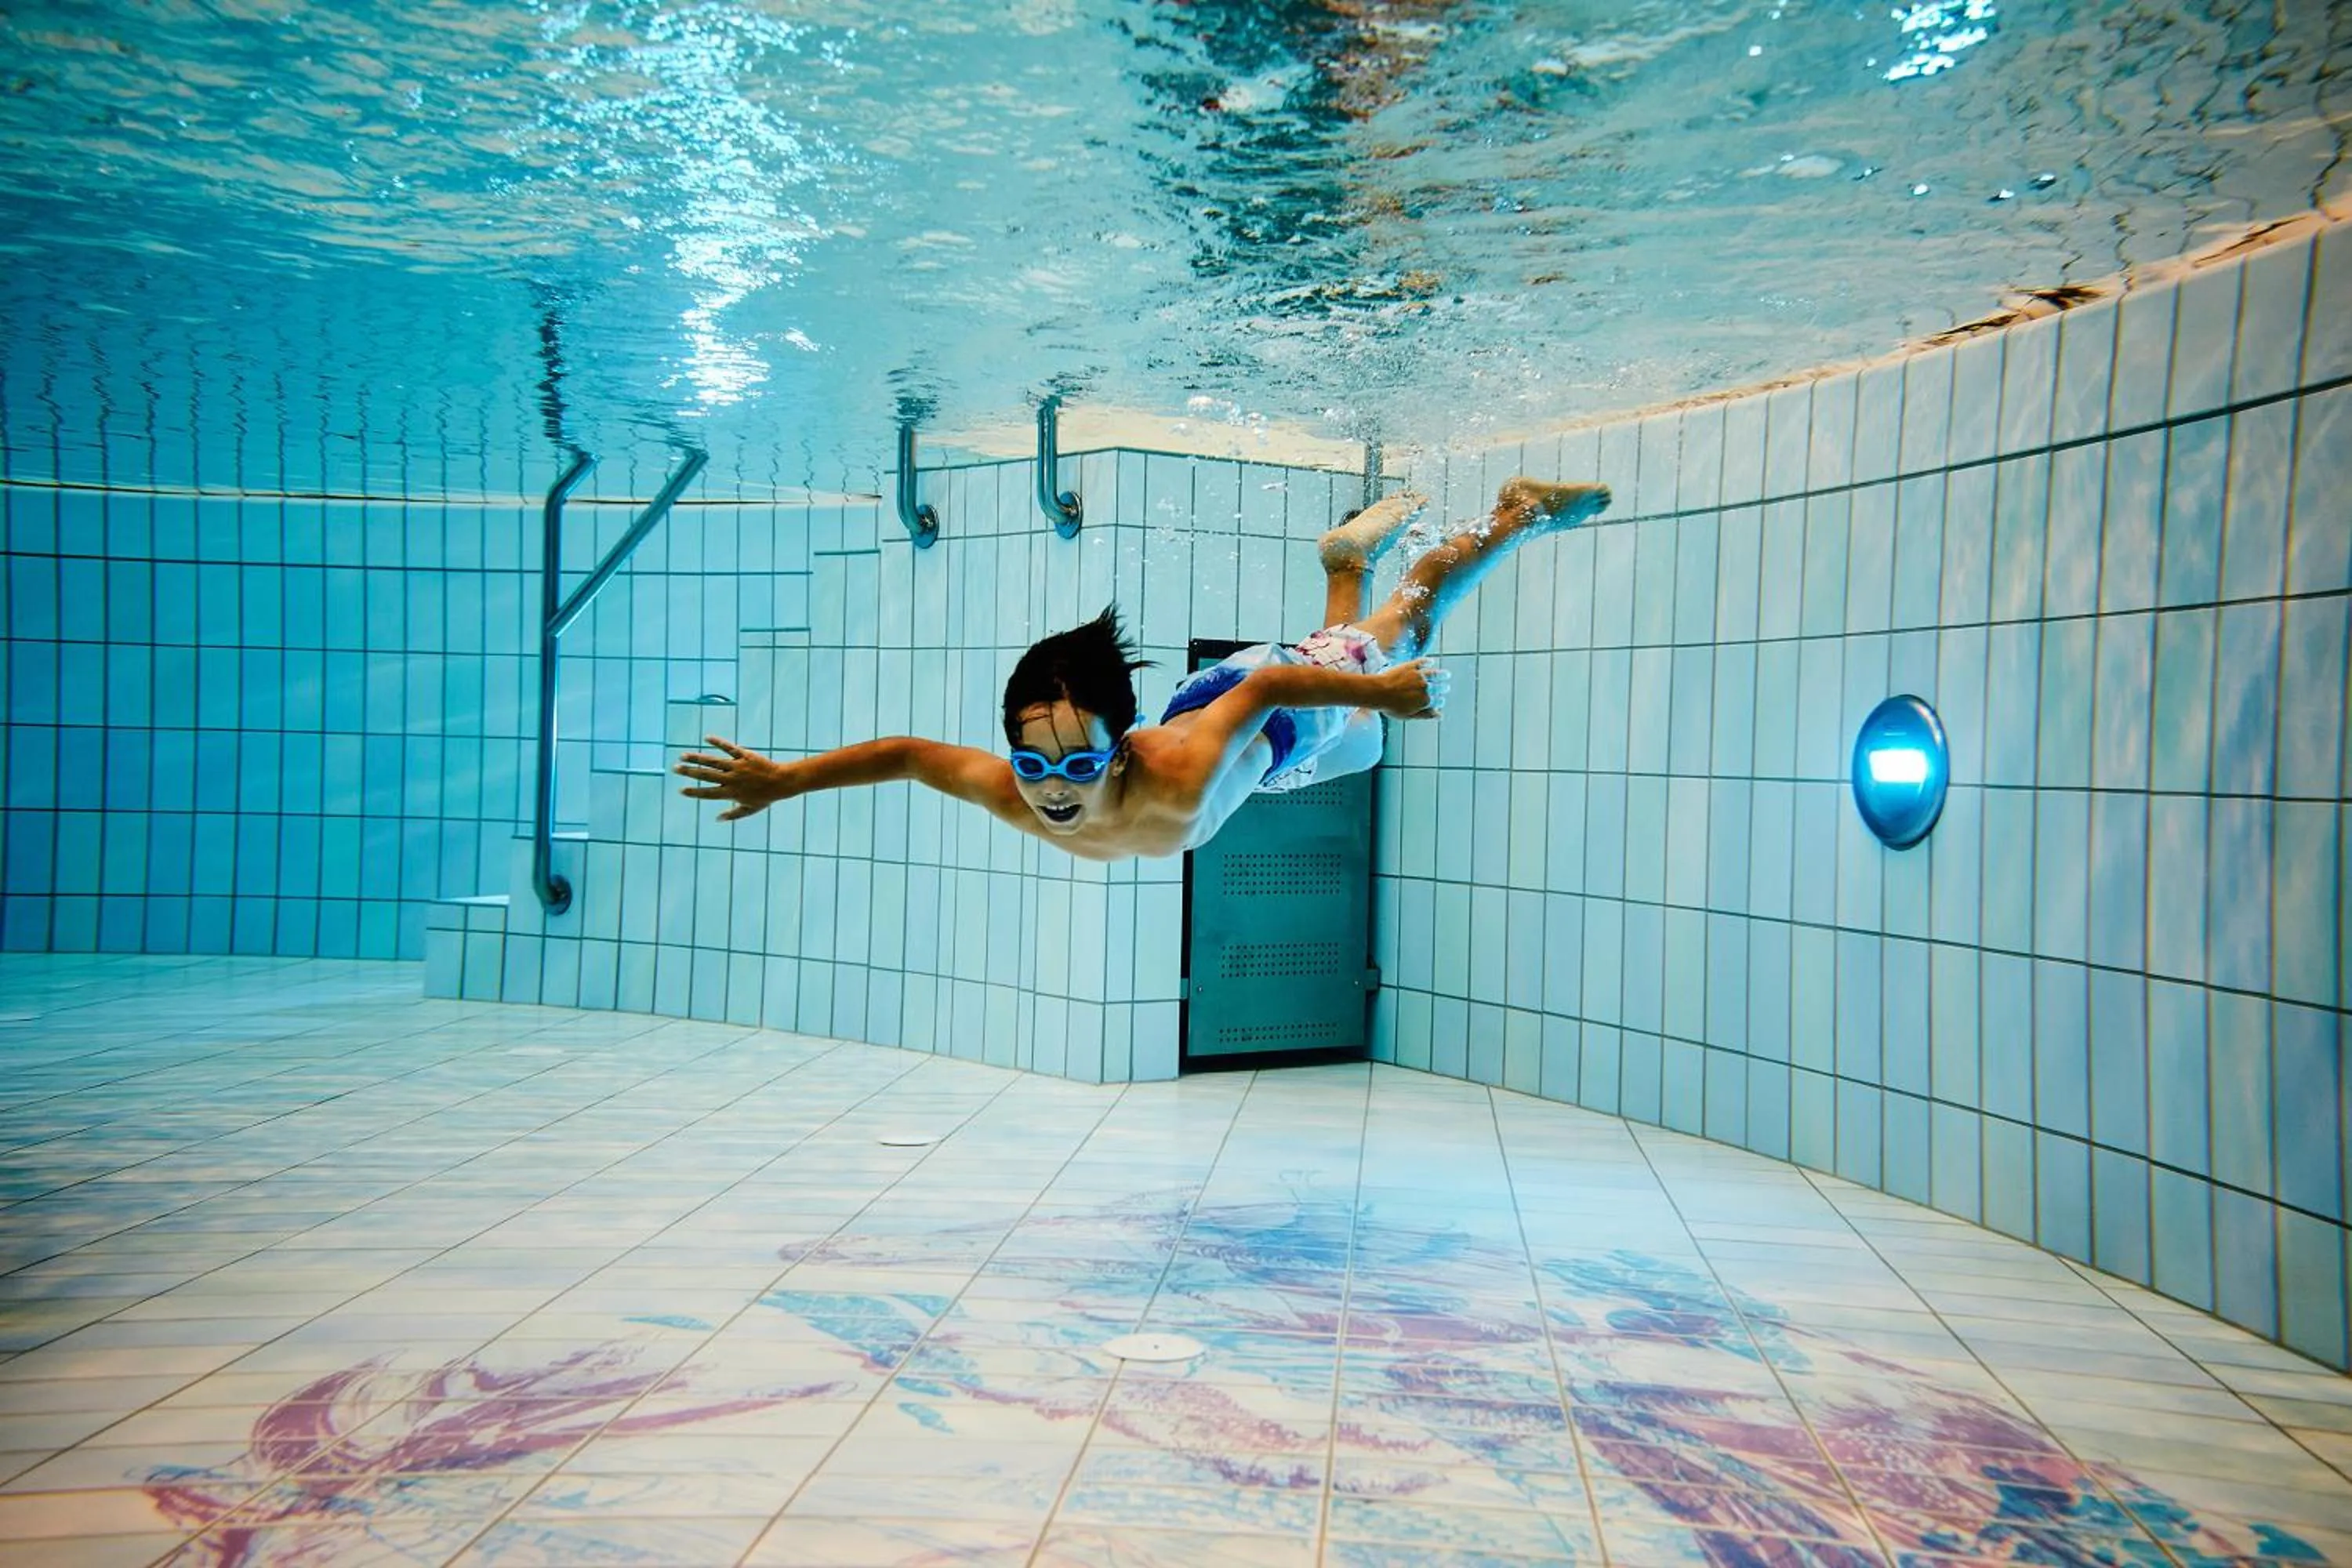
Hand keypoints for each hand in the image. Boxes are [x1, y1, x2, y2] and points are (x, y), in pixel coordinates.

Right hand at [676, 735, 796, 820]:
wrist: (782, 782)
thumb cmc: (766, 797)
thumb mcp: (750, 809)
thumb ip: (733, 814)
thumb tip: (717, 819)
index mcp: (731, 793)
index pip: (708, 794)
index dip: (694, 792)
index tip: (681, 790)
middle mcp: (731, 780)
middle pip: (706, 775)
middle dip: (689, 772)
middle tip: (675, 768)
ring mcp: (737, 767)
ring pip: (713, 761)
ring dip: (697, 758)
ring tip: (683, 755)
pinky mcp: (744, 756)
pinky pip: (729, 748)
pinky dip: (718, 742)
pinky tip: (707, 738)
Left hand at [1378, 658, 1448, 718]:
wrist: (1379, 692)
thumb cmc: (1391, 706)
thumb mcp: (1409, 715)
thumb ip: (1425, 715)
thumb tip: (1439, 715)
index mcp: (1425, 701)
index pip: (1438, 701)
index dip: (1440, 701)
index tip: (1441, 700)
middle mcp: (1425, 687)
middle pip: (1439, 687)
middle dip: (1444, 688)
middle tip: (1447, 687)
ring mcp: (1419, 676)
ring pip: (1435, 674)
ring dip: (1442, 675)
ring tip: (1447, 674)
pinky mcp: (1411, 666)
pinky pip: (1422, 662)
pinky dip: (1428, 662)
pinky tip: (1431, 661)